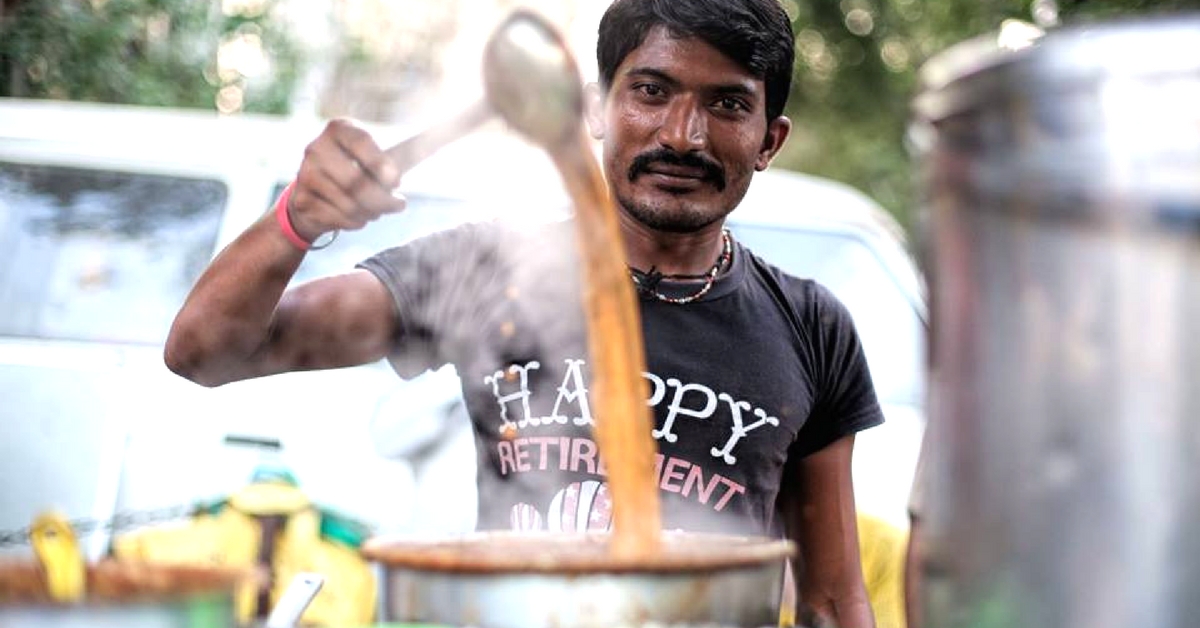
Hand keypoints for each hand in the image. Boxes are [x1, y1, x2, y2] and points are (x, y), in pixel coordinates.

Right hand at [287, 118, 406, 240]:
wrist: (314, 194)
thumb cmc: (358, 172)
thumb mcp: (380, 158)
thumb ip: (411, 150)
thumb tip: (453, 130)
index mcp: (339, 129)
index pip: (361, 143)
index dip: (381, 164)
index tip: (397, 182)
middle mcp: (317, 147)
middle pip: (357, 183)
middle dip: (384, 200)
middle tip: (399, 205)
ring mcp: (305, 174)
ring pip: (351, 204)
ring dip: (373, 213)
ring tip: (378, 210)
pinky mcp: (301, 199)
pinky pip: (340, 218)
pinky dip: (357, 222)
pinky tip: (358, 216)